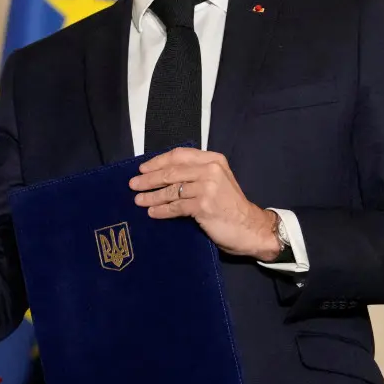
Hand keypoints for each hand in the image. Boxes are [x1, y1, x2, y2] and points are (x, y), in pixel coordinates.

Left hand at [129, 147, 281, 259]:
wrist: (250, 228)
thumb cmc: (230, 207)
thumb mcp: (217, 182)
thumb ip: (196, 174)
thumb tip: (162, 175)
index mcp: (213, 160)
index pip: (179, 155)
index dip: (158, 161)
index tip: (143, 169)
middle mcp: (210, 170)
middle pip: (171, 171)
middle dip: (149, 179)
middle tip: (133, 185)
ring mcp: (207, 187)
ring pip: (171, 190)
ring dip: (151, 195)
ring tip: (138, 200)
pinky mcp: (203, 205)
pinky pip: (176, 206)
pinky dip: (161, 210)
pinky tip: (152, 212)